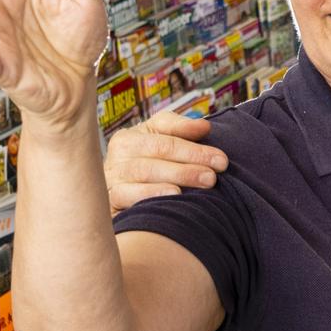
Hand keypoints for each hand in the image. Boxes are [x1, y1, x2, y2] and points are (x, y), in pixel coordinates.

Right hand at [104, 111, 227, 216]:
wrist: (122, 204)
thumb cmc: (150, 171)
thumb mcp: (163, 147)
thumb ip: (182, 132)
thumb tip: (204, 126)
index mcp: (134, 134)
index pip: (166, 128)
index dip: (194, 138)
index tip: (221, 158)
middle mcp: (120, 150)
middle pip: (159, 149)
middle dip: (193, 158)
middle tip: (218, 171)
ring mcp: (112, 174)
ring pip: (146, 170)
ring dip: (180, 175)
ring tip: (205, 181)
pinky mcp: (109, 198)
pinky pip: (128, 194)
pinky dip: (152, 193)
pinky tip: (174, 195)